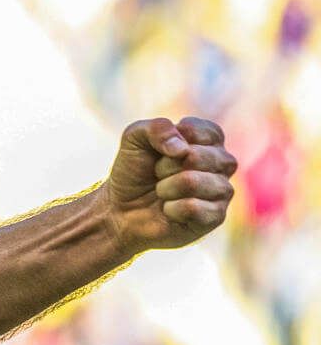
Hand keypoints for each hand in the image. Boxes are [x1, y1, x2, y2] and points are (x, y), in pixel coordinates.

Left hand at [97, 117, 235, 254]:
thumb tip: (182, 148)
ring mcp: (222, 191)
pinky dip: (171, 208)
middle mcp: (222, 164)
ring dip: (166, 187)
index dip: (175, 139)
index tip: (161, 149)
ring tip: (162, 191)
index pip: (207, 131)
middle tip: (158, 174)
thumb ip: (157, 128)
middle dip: (165, 166)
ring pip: (193, 182)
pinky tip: (168, 210)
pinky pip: (193, 208)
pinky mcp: (216, 217)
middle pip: (196, 157)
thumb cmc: (134, 170)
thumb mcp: (135, 138)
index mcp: (209, 140)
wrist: (121, 209)